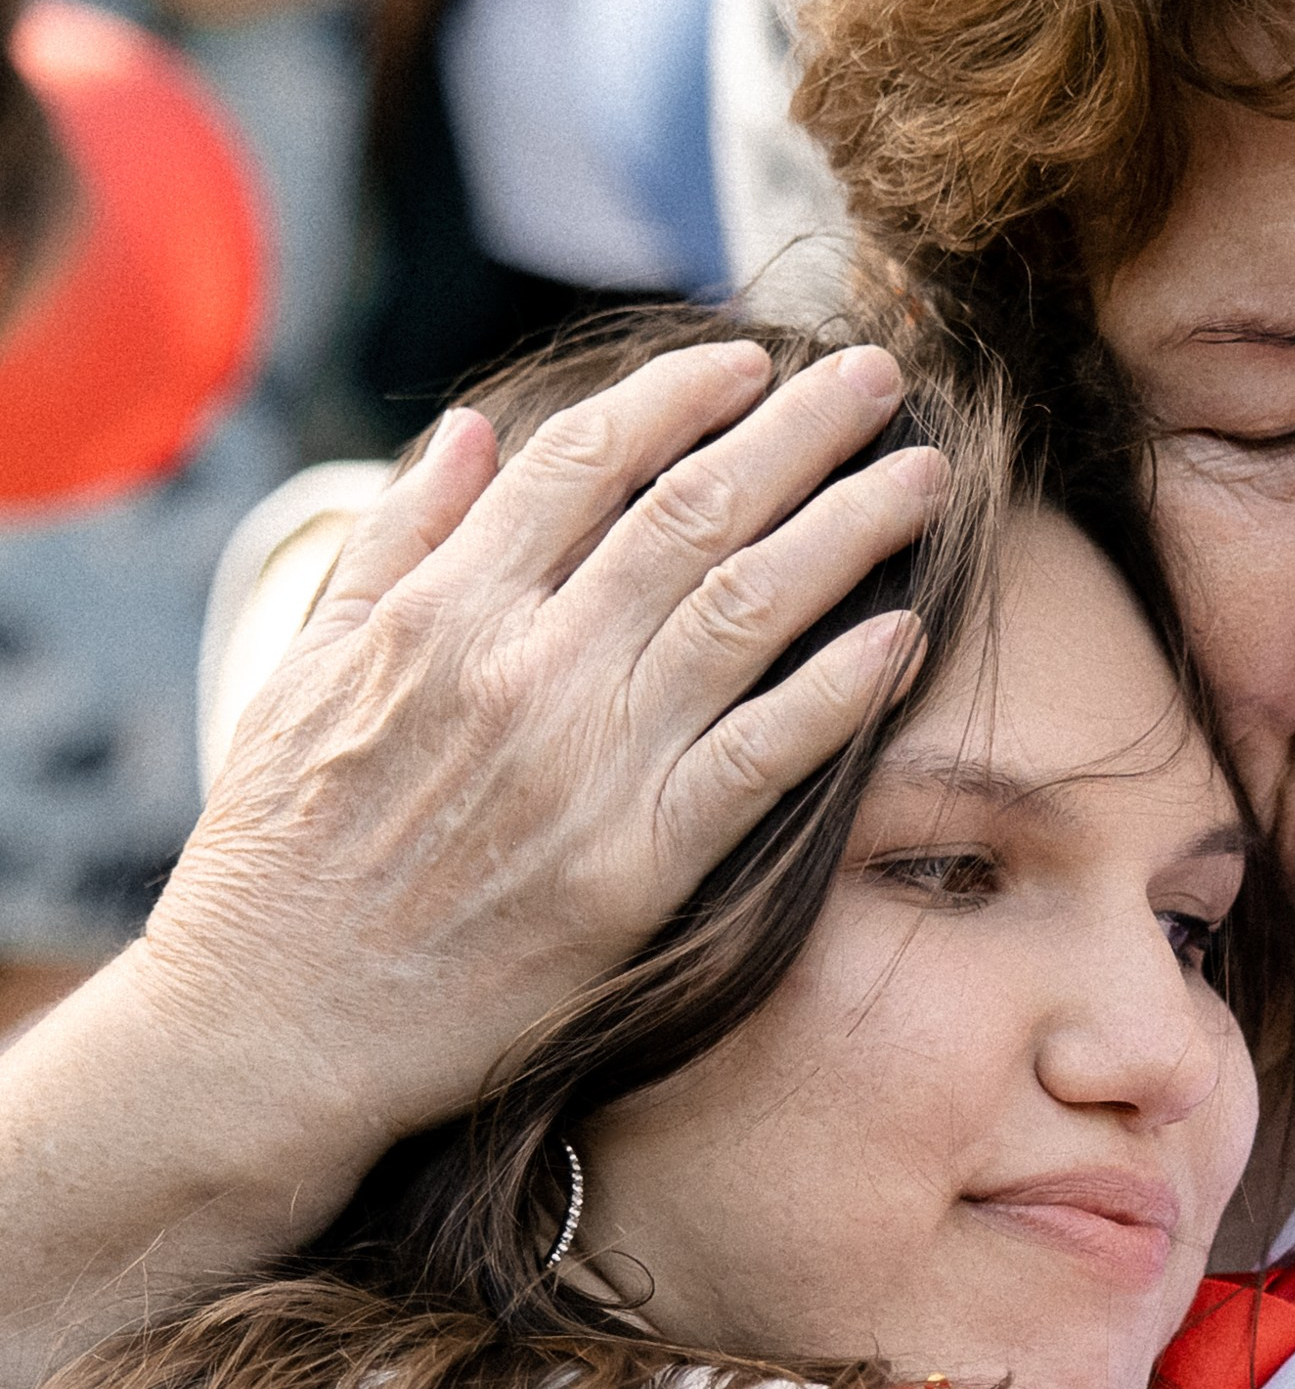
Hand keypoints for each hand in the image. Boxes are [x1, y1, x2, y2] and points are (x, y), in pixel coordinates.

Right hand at [0, 341, 938, 1387]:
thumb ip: (396, 544)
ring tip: (925, 477)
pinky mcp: (637, 866)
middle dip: (801, 432)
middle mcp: (525, 668)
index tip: (749, 363)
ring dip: (849, 527)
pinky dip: (842, 690)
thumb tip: (477, 433)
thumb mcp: (300, 671)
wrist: (275, 1025)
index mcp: (441, 610)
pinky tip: (906, 636)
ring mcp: (589, 765)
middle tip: (880, 380)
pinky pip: (765, 756)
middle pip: (694, 511)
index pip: (587, 459)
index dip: (682, 397)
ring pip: (750, 609)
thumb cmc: (279, 859)